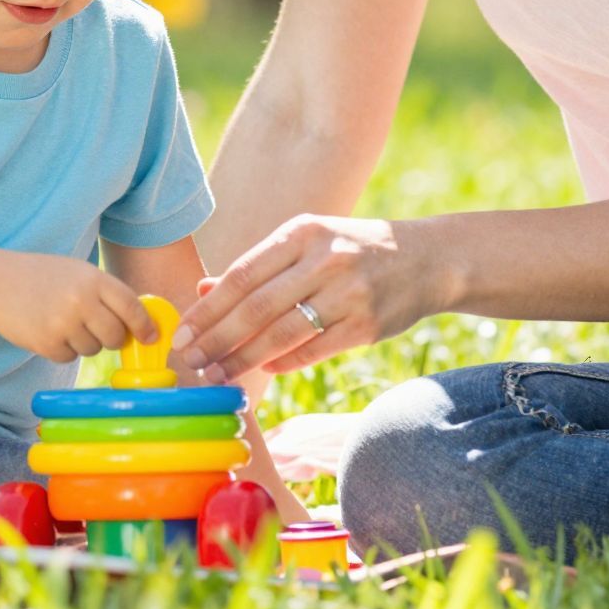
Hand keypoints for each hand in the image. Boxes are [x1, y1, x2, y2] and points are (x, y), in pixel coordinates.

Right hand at [0, 252, 156, 363]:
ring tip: (67, 323)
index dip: (144, 325)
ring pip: (93, 349)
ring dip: (86, 342)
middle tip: (103, 331)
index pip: (131, 307)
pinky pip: (70, 357)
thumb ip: (107, 294)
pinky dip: (65, 349)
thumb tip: (141, 323)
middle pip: (115, 336)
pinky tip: (51, 331)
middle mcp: (81, 301)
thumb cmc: (45, 277)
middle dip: (113, 339)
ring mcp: (63, 323)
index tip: (150, 336)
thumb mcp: (79, 273)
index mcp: (93, 279)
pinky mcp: (46, 343)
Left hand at [173, 215, 433, 381]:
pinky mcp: (366, 324)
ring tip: (217, 376)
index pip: (242, 274)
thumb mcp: (308, 242)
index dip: (208, 309)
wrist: (426, 258)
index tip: (181, 334)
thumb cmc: (353, 249)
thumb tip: (203, 291)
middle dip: (217, 340)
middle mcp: (324, 259)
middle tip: (189, 364)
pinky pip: (313, 350)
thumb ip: (258, 267)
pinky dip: (283, 362)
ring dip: (243, 360)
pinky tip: (263, 370)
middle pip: (256, 308)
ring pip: (282, 334)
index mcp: (302, 232)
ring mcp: (348, 292)